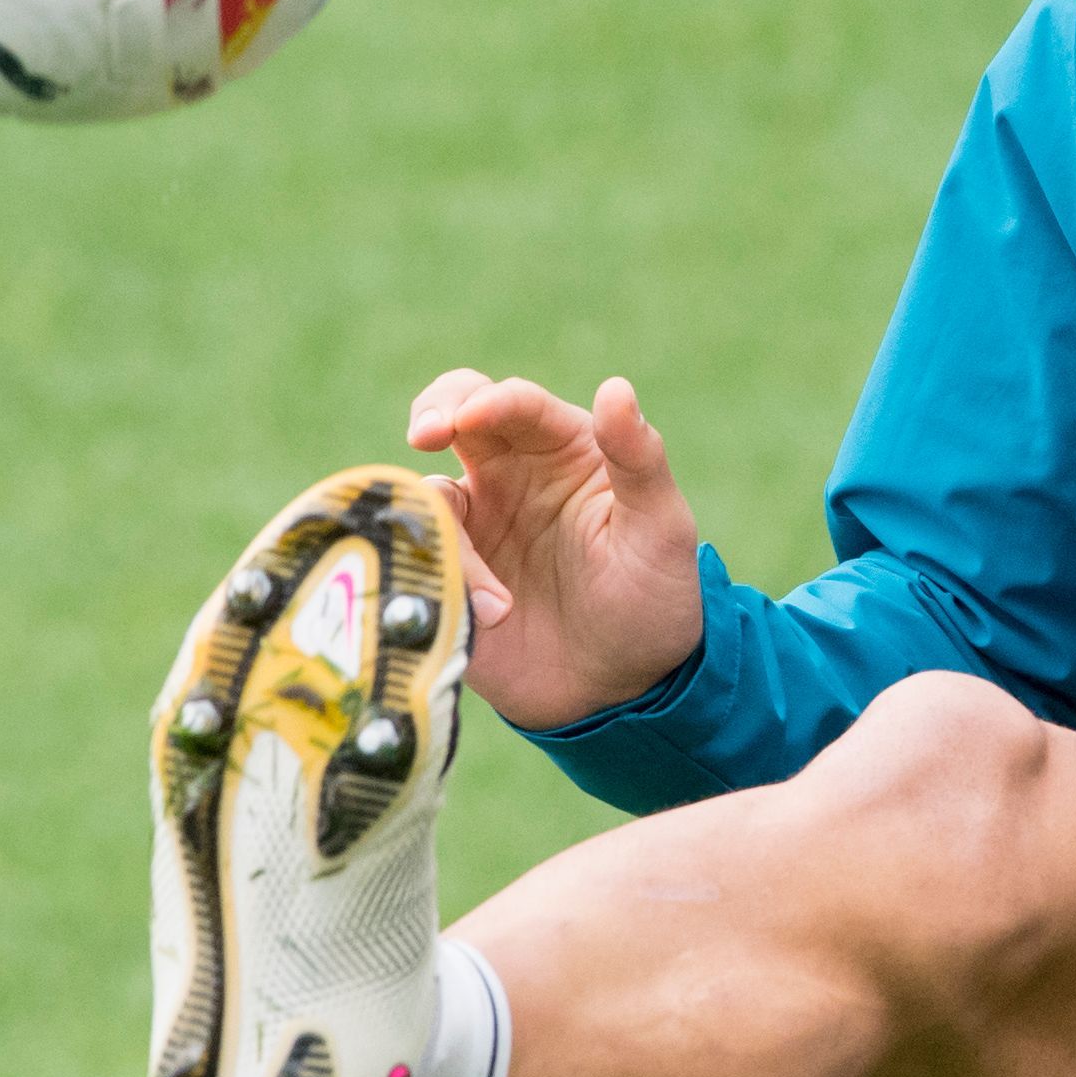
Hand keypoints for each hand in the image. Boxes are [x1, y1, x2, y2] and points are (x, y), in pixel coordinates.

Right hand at [402, 371, 709, 728]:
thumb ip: (638, 459)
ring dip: (447, 537)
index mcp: (561, 449)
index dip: (488, 400)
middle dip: (432, 415)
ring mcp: (471, 525)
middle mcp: (507, 475)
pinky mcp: (445, 574)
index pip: (515, 402)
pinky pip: (414, 557)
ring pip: (426, 494)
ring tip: (501, 605)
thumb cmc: (653, 597)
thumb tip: (616, 387)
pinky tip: (485, 620)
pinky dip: (435, 578)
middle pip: (451, 414)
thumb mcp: (660, 529)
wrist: (622, 689)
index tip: (468, 419)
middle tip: (425, 436)